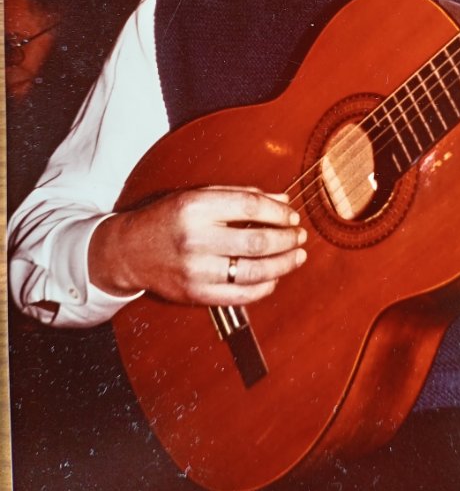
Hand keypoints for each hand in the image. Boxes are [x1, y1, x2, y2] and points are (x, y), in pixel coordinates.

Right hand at [89, 186, 306, 305]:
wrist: (129, 251)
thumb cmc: (168, 218)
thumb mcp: (197, 196)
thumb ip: (240, 195)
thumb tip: (282, 199)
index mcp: (195, 207)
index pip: (250, 206)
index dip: (278, 211)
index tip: (292, 215)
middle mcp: (195, 239)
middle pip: (257, 240)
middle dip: (287, 239)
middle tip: (299, 236)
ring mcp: (195, 270)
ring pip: (254, 271)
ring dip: (283, 264)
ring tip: (297, 256)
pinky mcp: (195, 295)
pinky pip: (240, 295)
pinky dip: (264, 287)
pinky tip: (274, 277)